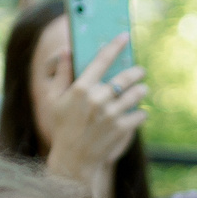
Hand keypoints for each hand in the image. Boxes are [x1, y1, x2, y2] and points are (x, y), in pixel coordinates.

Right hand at [44, 39, 148, 194]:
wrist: (74, 160)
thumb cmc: (62, 128)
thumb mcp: (54, 100)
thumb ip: (62, 74)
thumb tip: (67, 51)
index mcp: (80, 88)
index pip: (102, 59)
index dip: (115, 46)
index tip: (125, 36)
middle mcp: (97, 99)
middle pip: (125, 77)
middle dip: (136, 72)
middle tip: (140, 71)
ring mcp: (111, 114)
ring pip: (136, 94)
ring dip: (141, 91)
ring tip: (142, 90)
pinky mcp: (122, 129)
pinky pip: (140, 115)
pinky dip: (141, 113)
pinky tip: (139, 113)